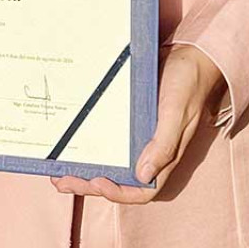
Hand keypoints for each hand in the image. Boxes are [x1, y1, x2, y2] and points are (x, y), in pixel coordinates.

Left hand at [52, 45, 223, 204]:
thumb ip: (164, 143)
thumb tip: (143, 174)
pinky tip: (72, 141)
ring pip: (110, 163)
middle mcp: (150, 151)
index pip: (140, 190)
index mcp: (164, 156)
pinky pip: (108, 139)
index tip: (96, 181)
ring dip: (86, 170)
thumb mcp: (177, 111)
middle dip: (90, 184)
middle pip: (118, 180)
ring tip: (59, 172)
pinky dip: (91, 144)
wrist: (190, 55)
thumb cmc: (187, 83)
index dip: (117, 192)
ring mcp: (139, 137)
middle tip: (61, 181)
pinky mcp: (130, 120)